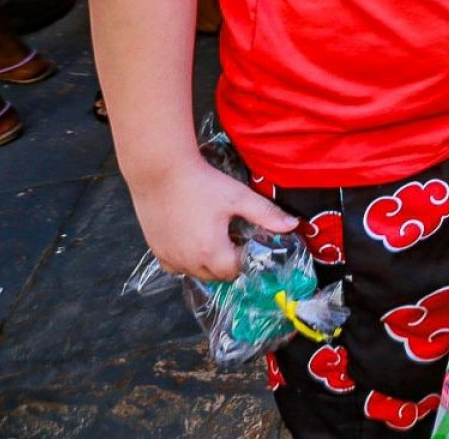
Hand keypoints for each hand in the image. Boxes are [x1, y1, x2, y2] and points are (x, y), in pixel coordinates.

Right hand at [127, 159, 298, 282]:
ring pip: (194, 273)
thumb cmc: (203, 184)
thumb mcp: (239, 197)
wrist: (160, 172)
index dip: (243, 257)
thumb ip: (266, 214)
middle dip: (226, 262)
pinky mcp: (155, 251)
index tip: (244, 239)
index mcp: (211, 251)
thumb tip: (293, 225)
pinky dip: (185, 260)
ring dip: (206, 263)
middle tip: (229, 236)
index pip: (234, 271)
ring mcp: (169, 258)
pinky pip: (175, 267)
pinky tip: (190, 239)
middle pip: (215, 276)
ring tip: (211, 235)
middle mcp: (188, 262)